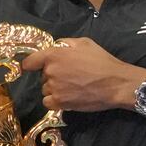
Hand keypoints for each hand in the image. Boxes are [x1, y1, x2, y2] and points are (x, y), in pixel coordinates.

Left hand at [20, 37, 139, 111]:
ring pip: (45, 89)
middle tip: (69, 76)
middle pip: (42, 76)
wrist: (116, 83)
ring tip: (72, 87)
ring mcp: (54, 88)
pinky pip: (47, 102)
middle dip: (51, 76)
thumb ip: (65, 43)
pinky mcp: (59, 102)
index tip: (34, 67)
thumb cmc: (102, 61)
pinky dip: (55, 101)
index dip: (31, 65)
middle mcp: (50, 72)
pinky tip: (67, 97)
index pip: (29, 62)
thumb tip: (55, 46)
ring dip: (54, 89)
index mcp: (53, 55)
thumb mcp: (84, 43)